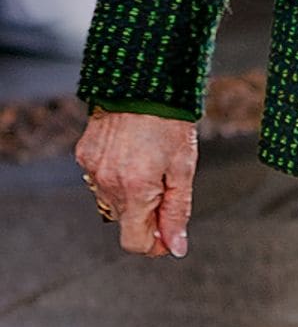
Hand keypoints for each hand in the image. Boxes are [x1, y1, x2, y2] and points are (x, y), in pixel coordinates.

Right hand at [75, 109, 197, 257]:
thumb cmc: (169, 119)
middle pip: (124, 220)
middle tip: (164, 182)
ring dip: (129, 192)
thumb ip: (177, 211)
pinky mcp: (84, 153)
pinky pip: (99, 176)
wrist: (145, 78)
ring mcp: (92, 168)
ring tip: (148, 160)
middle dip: (145, 211)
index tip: (167, 230)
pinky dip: (115, 171)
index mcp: (135, 190)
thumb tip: (176, 248)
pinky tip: (130, 150)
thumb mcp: (184, 166)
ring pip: (110, 199)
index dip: (154, 243)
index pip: (134, 242)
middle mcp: (108, 183)